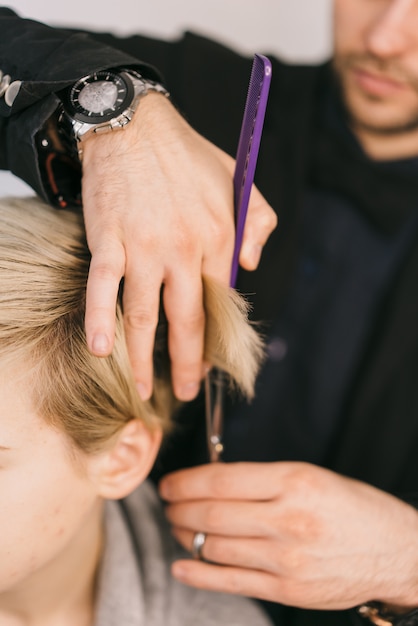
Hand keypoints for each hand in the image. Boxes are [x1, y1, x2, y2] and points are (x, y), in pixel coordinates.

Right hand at [81, 94, 275, 400]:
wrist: (135, 126)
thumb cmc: (188, 156)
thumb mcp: (241, 181)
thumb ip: (259, 224)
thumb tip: (249, 266)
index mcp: (220, 237)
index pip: (220, 303)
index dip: (215, 338)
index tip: (208, 361)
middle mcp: (185, 249)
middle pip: (187, 321)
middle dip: (187, 365)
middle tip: (184, 392)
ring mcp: (145, 247)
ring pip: (145, 315)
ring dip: (143, 358)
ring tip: (143, 389)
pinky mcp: (110, 241)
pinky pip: (103, 288)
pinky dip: (100, 320)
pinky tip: (101, 350)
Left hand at [159, 462, 417, 609]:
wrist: (395, 550)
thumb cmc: (353, 506)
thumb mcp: (312, 475)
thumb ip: (263, 480)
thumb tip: (212, 484)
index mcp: (295, 481)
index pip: (221, 480)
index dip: (186, 481)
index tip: (170, 483)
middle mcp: (288, 520)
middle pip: (212, 514)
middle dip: (179, 508)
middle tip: (167, 503)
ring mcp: (287, 560)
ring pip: (216, 547)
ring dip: (186, 536)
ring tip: (178, 526)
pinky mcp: (288, 591)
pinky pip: (232, 582)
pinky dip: (200, 574)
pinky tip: (182, 565)